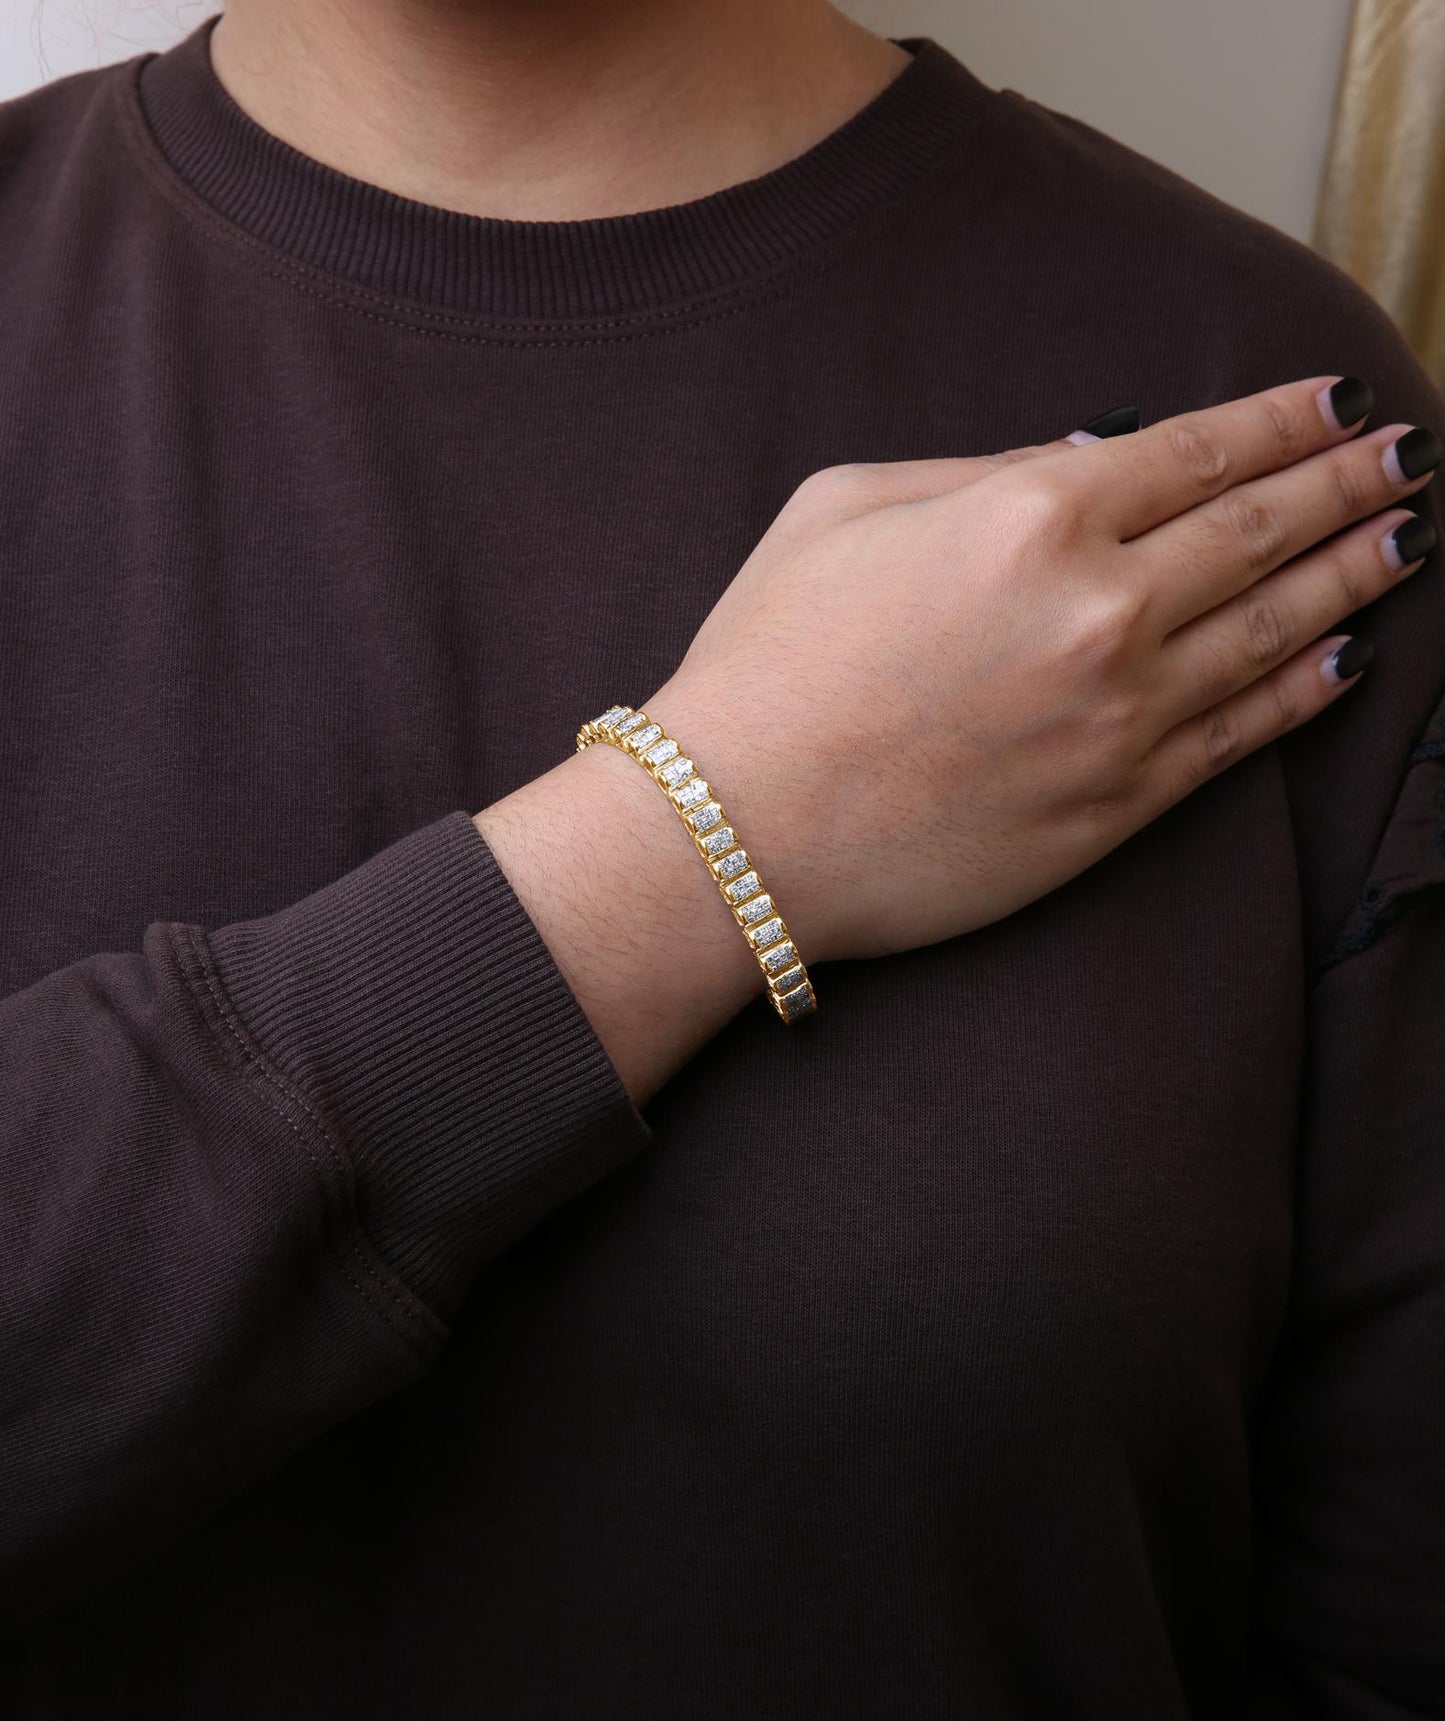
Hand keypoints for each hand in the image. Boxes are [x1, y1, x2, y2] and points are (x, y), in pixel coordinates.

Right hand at [647, 375, 1437, 962]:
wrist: (735, 831)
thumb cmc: (767, 661)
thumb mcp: (842, 506)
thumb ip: (982, 470)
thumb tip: (1090, 462)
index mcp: (1031, 514)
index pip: (1199, 449)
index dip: (1283, 420)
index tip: (1339, 401)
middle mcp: (1099, 607)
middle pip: (1262, 528)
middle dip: (1348, 483)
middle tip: (1408, 456)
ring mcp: (1121, 714)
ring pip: (1275, 628)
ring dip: (1356, 576)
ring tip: (1411, 540)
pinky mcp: (1118, 806)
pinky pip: (1241, 734)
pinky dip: (1306, 691)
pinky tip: (1349, 659)